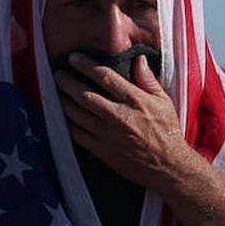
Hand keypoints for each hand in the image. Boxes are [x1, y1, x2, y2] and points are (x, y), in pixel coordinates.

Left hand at [55, 53, 187, 189]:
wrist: (167, 167)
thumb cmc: (167, 132)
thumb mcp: (164, 102)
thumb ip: (148, 80)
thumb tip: (138, 59)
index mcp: (135, 101)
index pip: (105, 77)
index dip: (86, 65)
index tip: (75, 58)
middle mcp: (119, 117)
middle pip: (85, 95)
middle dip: (67, 82)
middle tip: (58, 73)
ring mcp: (107, 135)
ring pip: (77, 114)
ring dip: (63, 101)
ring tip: (56, 91)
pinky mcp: (101, 150)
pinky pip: (77, 134)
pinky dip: (67, 123)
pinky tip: (63, 115)